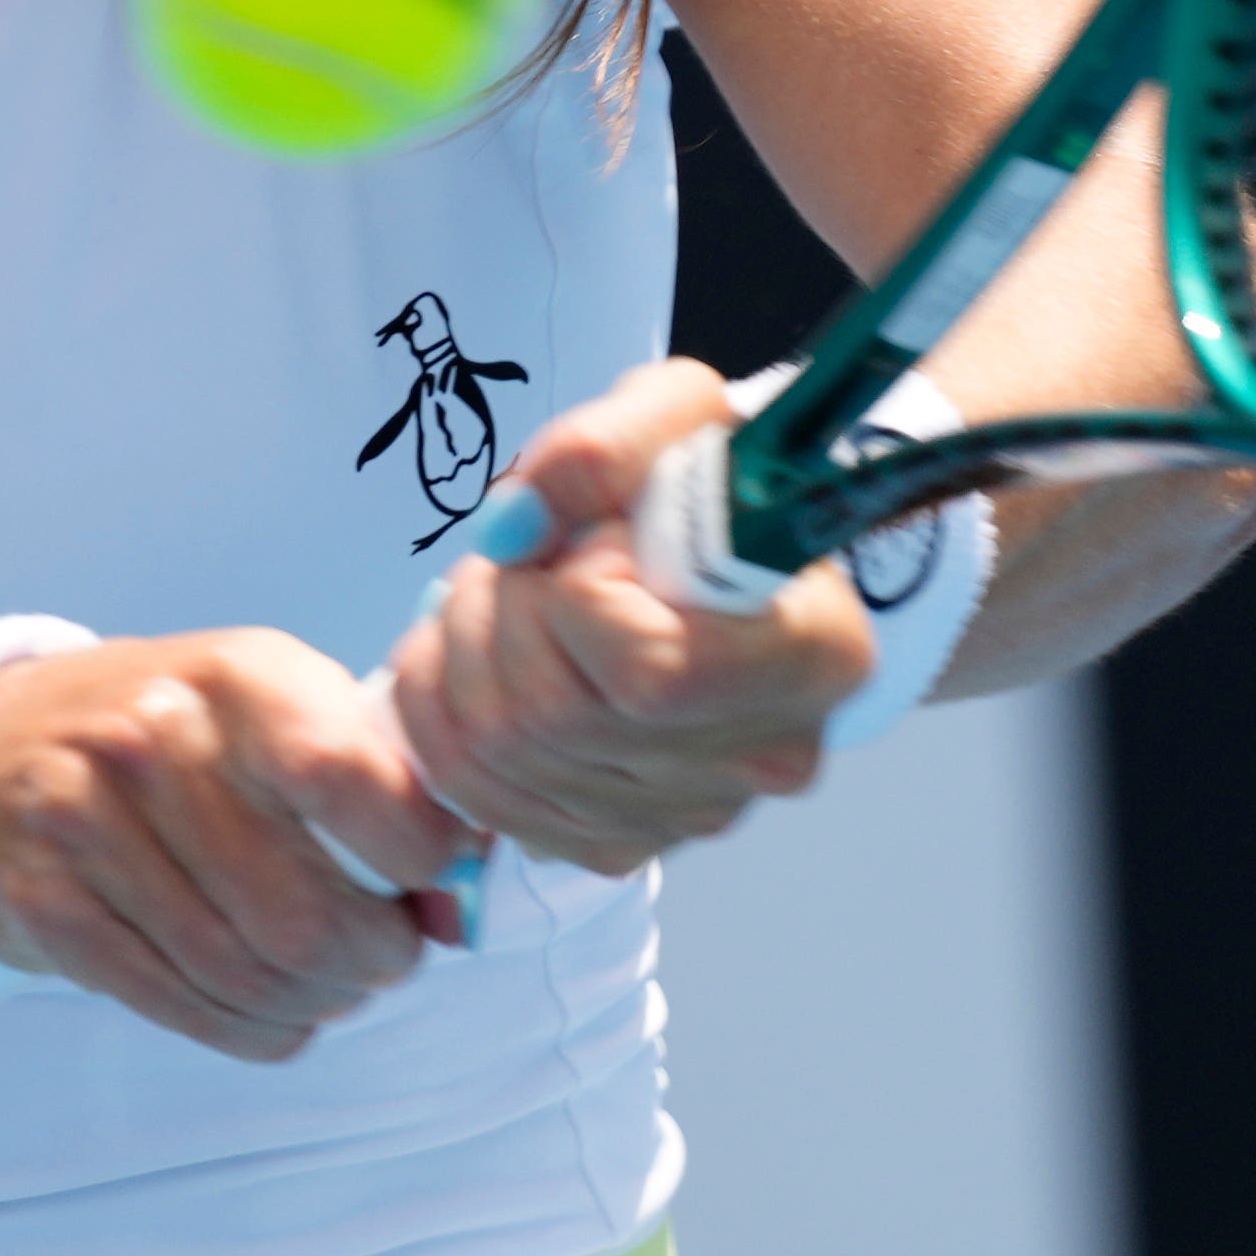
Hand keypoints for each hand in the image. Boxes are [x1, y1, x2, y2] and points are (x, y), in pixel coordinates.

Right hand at [0, 630, 479, 1062]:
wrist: (1, 748)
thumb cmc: (184, 735)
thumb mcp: (281, 711)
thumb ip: (380, 782)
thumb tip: (461, 898)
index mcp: (240, 677)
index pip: (347, 780)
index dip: (415, 852)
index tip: (430, 873)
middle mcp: (155, 737)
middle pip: (303, 914)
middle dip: (372, 960)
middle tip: (386, 959)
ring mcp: (85, 820)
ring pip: (246, 974)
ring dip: (313, 1002)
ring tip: (329, 987)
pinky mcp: (42, 902)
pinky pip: (180, 1005)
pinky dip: (249, 1029)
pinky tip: (269, 1012)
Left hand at [388, 358, 877, 875]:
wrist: (731, 546)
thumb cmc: (714, 481)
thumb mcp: (682, 414)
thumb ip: (603, 446)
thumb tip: (514, 526)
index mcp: (813, 654)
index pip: (649, 674)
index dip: (578, 596)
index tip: (594, 540)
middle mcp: (763, 757)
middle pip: (556, 717)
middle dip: (497, 611)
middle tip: (520, 556)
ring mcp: (689, 814)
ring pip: (501, 757)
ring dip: (459, 652)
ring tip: (498, 592)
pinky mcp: (620, 841)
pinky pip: (480, 798)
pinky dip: (442, 717)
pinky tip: (471, 656)